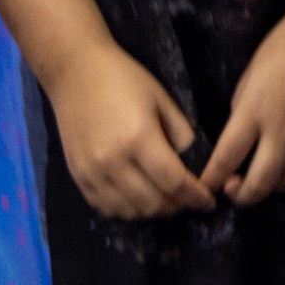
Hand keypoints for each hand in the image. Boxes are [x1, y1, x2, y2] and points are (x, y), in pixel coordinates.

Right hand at [42, 42, 214, 219]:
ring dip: (153, 211)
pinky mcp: (78, 177)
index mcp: (139, 138)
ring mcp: (92, 173)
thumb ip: (180, 133)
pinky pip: (106, 208)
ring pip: (129, 212)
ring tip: (167, 200)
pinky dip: (127, 210)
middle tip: (189, 199)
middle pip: (152, 203)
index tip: (209, 202)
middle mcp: (113, 162)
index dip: (195, 196)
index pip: (174, 182)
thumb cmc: (124, 79)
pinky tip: (139, 199)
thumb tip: (193, 164)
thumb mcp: (162, 99)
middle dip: (177, 206)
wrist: (76, 73)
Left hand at [200, 0, 284, 207]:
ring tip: (263, 174)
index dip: (211, 179)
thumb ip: (244, 109)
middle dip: (241, 197)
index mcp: (255, 111)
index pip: (226, 158)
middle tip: (233, 189)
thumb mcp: (252, 73)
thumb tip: (242, 137)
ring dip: (270, 185)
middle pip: (259, 185)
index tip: (204, 187)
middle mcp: (282, 131)